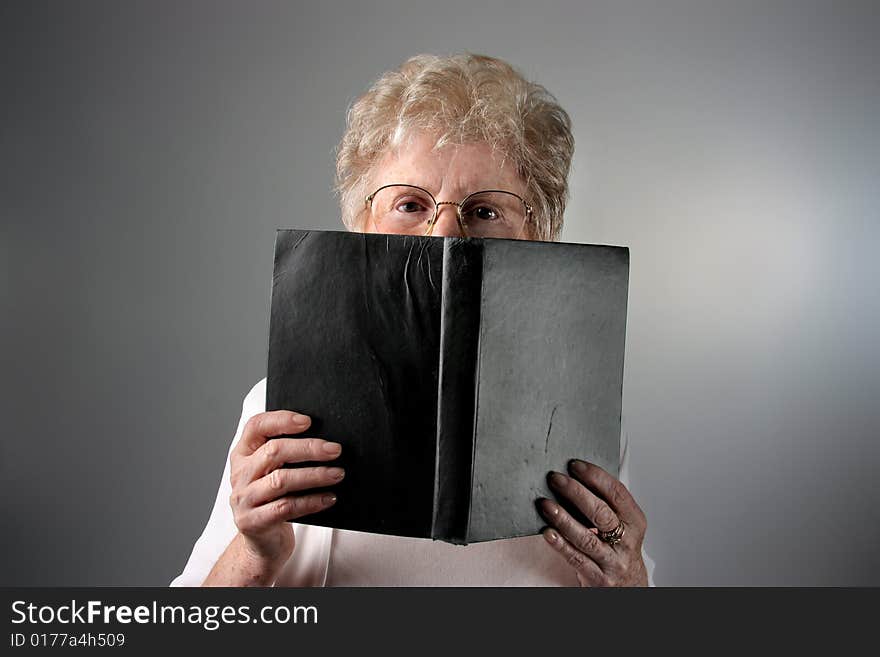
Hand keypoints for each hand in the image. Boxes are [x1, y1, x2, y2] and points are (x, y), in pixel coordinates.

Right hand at [229, 410, 343, 567]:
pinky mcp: (252, 522)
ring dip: (314, 475)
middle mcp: (240, 474)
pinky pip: (286, 507)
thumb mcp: (273, 473)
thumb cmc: (273, 500)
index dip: (281, 419)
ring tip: (337, 474)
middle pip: (273, 451)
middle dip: (308, 448)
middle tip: (335, 450)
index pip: (256, 426)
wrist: (262, 542)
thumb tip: (325, 441)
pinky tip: (329, 497)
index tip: (307, 421)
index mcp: (243, 454)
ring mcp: (244, 499)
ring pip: (281, 480)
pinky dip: (311, 501)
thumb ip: (288, 455)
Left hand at [538, 459, 647, 586]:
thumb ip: (606, 504)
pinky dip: (561, 544)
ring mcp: (613, 561)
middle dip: (576, 493)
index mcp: (634, 522)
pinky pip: (577, 559)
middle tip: (556, 479)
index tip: (575, 465)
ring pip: (587, 537)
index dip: (596, 476)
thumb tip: (575, 477)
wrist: (630, 587)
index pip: (617, 493)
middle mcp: (626, 541)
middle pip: (601, 513)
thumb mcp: (623, 525)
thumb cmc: (620, 549)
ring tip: (546, 504)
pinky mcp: (598, 578)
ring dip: (563, 519)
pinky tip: (548, 533)